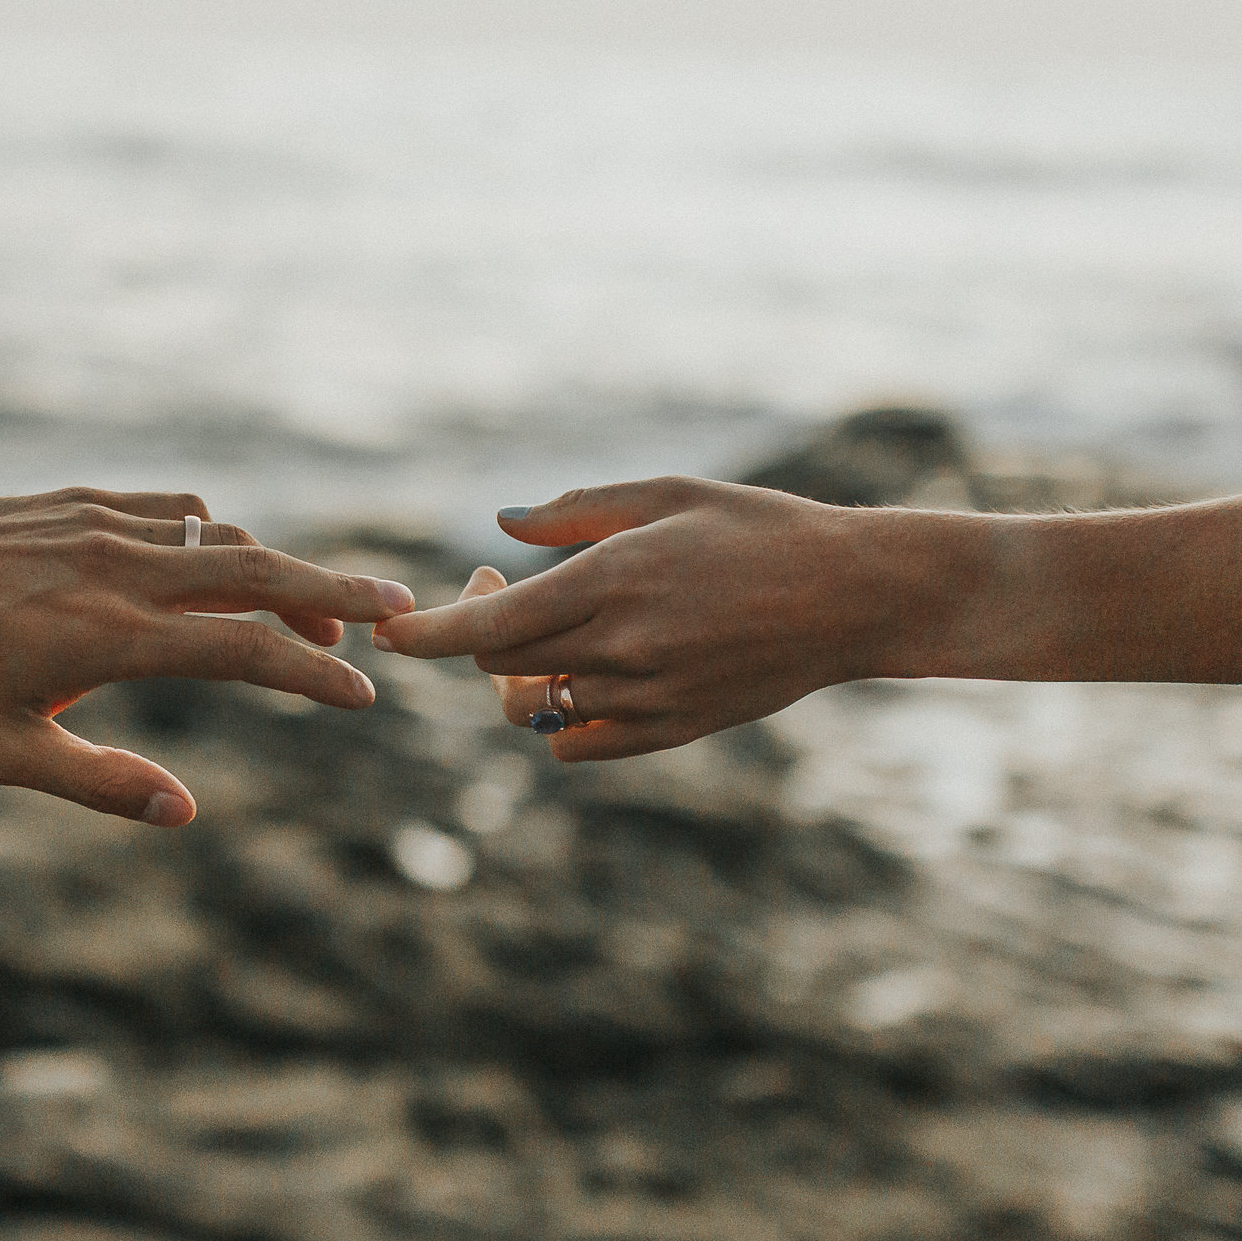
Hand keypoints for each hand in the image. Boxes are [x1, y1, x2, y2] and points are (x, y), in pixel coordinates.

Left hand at [0, 398, 414, 825]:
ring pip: (226, 541)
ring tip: (325, 611)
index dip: (314, 677)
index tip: (363, 698)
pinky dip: (223, 538)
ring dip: (285, 572)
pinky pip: (180, 514)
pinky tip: (234, 564)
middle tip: (401, 612)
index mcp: (112, 637)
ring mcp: (108, 525)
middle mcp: (123, 570)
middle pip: (262, 576)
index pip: (246, 653)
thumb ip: (99, 783)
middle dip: (339, 596)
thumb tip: (183, 814)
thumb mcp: (3, 753)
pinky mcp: (87, 501)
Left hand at [374, 477, 921, 760]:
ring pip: (538, 706)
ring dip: (520, 673)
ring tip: (545, 629)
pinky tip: (579, 677)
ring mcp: (649, 697)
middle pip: (502, 665)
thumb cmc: (759, 528)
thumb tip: (500, 523)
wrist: (852, 597)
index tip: (389, 634)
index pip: (490, 625)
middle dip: (476, 633)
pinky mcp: (673, 731)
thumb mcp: (667, 495)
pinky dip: (560, 720)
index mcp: (616, 578)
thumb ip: (575, 509)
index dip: (428, 634)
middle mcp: (625, 645)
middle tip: (492, 588)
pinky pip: (579, 746)